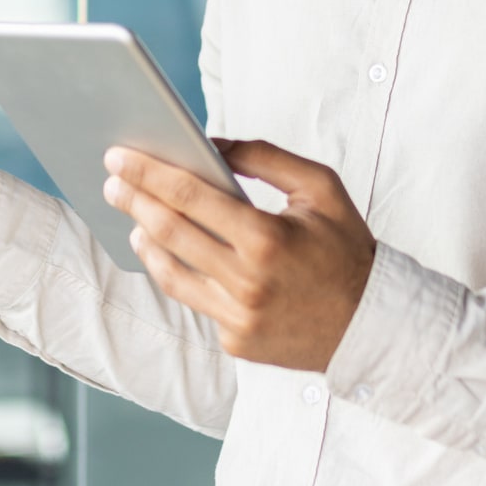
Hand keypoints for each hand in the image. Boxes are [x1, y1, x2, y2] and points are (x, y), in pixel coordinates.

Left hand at [103, 139, 375, 370]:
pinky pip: (194, 300)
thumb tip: (212, 143)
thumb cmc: (347, 249)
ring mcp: (238, 318)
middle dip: (133, 201)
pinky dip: (175, 272)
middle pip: (169, 233)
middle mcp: (248, 282)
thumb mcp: (321, 188)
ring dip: (144, 240)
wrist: (373, 324)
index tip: (119, 155)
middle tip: (111, 181)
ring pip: (170, 273)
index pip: (190, 197)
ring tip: (133, 218)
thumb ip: (265, 157)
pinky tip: (164, 253)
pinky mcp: (236, 342)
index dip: (147, 173)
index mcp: (267, 238)